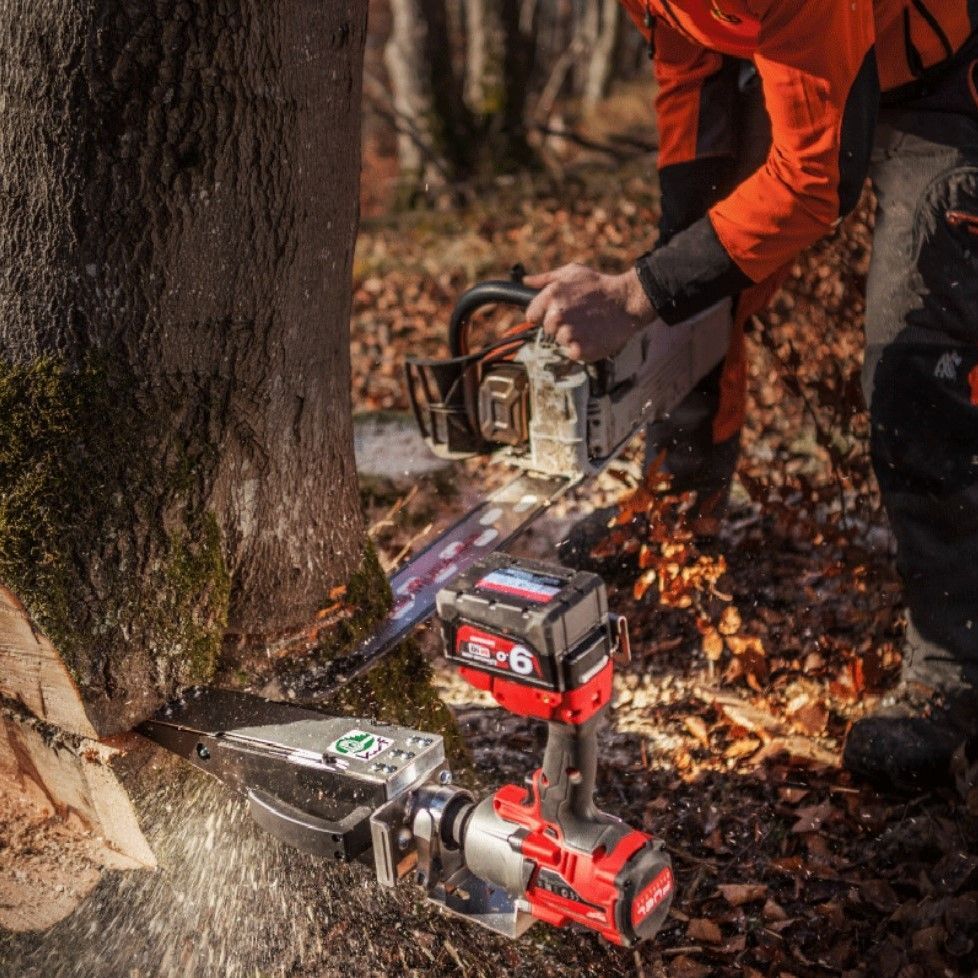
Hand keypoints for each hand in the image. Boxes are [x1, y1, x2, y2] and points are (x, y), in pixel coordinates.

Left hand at [523, 264, 656, 361]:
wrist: (626, 302)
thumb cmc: (599, 285)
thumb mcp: (572, 272)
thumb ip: (545, 278)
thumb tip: (525, 281)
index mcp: (551, 295)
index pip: (531, 315)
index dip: (543, 315)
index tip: (557, 313)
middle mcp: (557, 315)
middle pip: (547, 329)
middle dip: (559, 325)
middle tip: (579, 317)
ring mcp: (568, 333)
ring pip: (560, 341)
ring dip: (572, 336)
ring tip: (589, 325)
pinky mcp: (580, 349)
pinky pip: (572, 353)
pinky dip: (581, 348)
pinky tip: (592, 336)